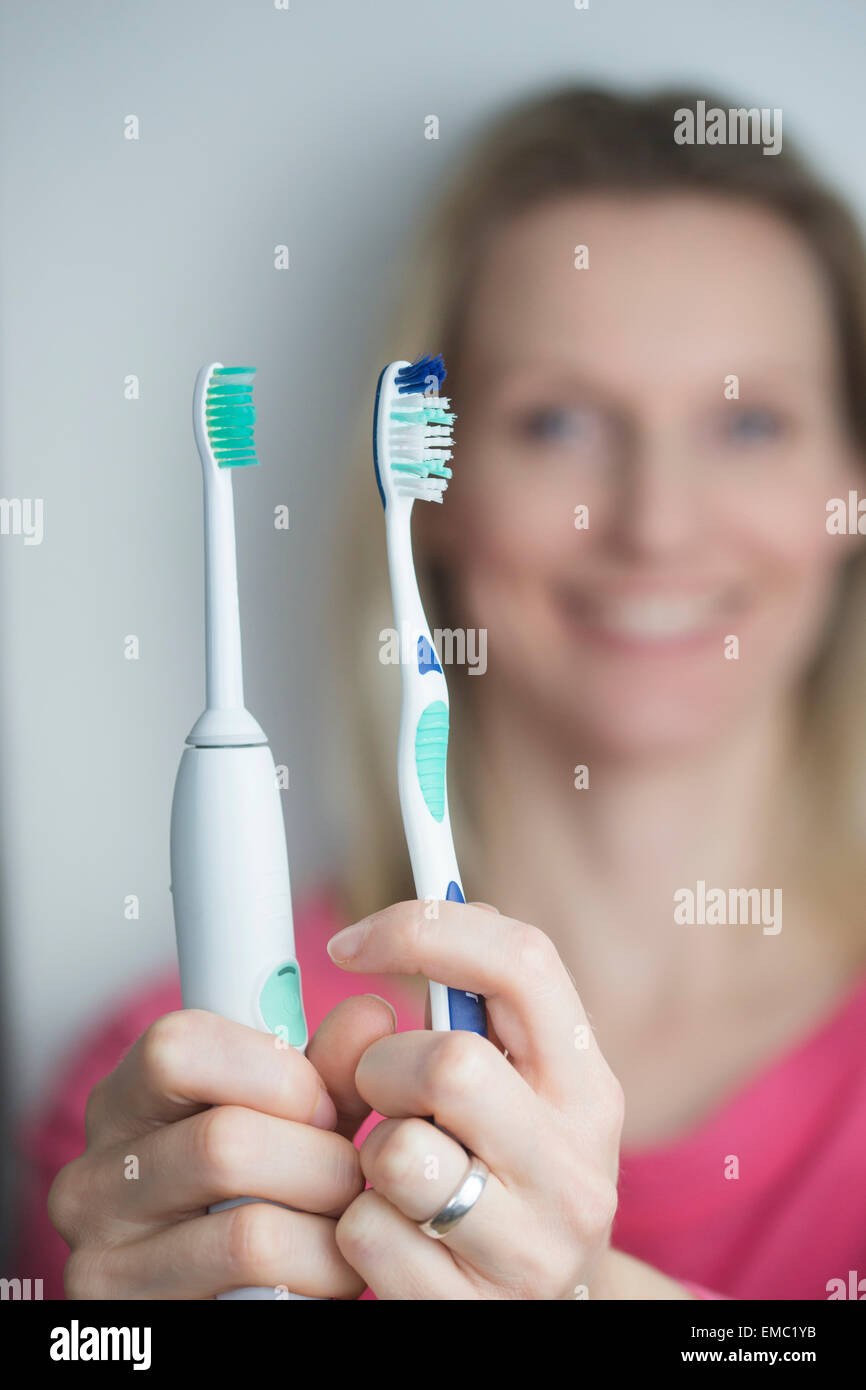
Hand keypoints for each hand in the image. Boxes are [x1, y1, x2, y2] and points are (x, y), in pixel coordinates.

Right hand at [47, 1002, 393, 1298]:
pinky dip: (320, 1277)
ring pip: (248, 1230)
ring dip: (328, 1226)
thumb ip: (324, 1072)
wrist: (226, 1303)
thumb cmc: (256, 1200)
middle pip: (224, 1142)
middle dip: (322, 1159)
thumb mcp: (289, 1124)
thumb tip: (369, 1016)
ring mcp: (105, 1263)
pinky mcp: (141, 1326)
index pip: (174, 1045)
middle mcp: (93, 1179)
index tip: (321, 1103)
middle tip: (349, 1175)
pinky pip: (260, 1297)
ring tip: (344, 1223)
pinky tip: (324, 1270)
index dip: (272, 1068)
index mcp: (124, 1103)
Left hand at [324, 900, 624, 1299]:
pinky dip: (356, 1232)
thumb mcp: (513, 1092)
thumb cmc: (504, 1177)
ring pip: (400, 1156)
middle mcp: (580, 1164)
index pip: (525, 961)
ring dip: (367, 1160)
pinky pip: (367, 1238)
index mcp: (587, 1083)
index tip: (349, 937)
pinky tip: (392, 1240)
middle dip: (384, 1070)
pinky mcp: (476, 1312)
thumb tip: (382, 935)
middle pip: (452, 1061)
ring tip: (394, 1178)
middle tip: (381, 1095)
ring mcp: (536, 1248)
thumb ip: (468, 1018)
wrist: (546, 1315)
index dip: (426, 927)